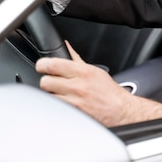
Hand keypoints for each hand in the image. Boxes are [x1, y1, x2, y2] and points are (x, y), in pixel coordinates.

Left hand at [36, 41, 161, 126]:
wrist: (120, 111)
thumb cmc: (109, 92)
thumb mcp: (95, 70)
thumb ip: (76, 58)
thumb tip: (66, 46)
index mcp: (83, 72)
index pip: (52, 64)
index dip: (42, 65)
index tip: (42, 67)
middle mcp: (77, 86)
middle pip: (45, 81)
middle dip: (47, 82)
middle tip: (53, 83)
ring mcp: (74, 102)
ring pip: (47, 97)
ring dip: (51, 95)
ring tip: (60, 95)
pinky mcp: (72, 115)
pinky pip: (54, 109)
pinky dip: (56, 106)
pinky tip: (63, 105)